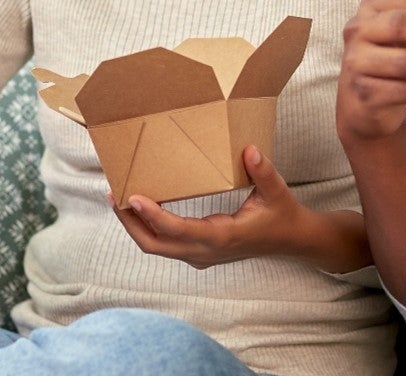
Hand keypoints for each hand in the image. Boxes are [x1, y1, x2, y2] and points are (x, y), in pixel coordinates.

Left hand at [114, 146, 367, 272]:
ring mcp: (200, 255)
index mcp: (221, 237)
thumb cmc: (282, 216)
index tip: (133, 197)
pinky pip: (165, 244)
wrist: (292, 242)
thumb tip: (249, 150)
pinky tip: (141, 207)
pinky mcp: (198, 252)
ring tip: (120, 198)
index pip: (177, 231)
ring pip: (156, 246)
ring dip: (135, 225)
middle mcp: (205, 251)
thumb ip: (262, 172)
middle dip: (130, 222)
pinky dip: (148, 227)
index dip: (153, 216)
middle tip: (114, 195)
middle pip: (154, 244)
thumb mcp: (276, 191)